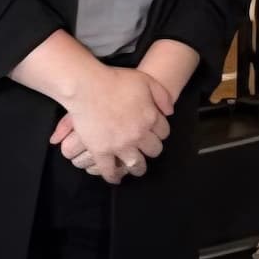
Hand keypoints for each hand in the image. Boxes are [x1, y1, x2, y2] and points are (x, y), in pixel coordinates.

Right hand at [51, 66, 173, 183]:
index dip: (160, 132)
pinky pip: (109, 171)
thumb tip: (170, 112)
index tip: (155, 132)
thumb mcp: (146, 80)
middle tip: (146, 149)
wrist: (89, 87)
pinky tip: (116, 178)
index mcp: (151, 118)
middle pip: (153, 150)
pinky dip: (114, 177)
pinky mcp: (101, 152)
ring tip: (137, 168)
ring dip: (138, 167)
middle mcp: (139, 135)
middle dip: (152, 149)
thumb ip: (162, 95)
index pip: (164, 132)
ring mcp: (120, 145)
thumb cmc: (116, 81)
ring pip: (136, 164)